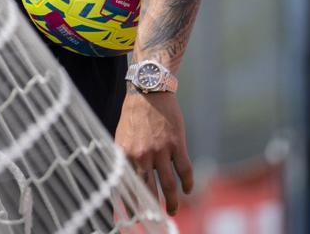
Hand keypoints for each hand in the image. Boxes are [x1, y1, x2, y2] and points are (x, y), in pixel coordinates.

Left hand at [114, 91, 193, 215]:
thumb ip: (123, 158)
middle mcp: (142, 154)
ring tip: (172, 210)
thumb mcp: (121, 136)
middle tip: (154, 219)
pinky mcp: (177, 144)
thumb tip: (122, 180)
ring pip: (169, 184)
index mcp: (125, 153)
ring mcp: (161, 150)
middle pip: (148, 189)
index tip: (132, 217)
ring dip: (172, 201)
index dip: (129, 203)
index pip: (126, 184)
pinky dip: (188, 183)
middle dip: (151, 207)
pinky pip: (185, 170)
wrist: (149, 91)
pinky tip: (188, 191)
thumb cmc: (133, 116)